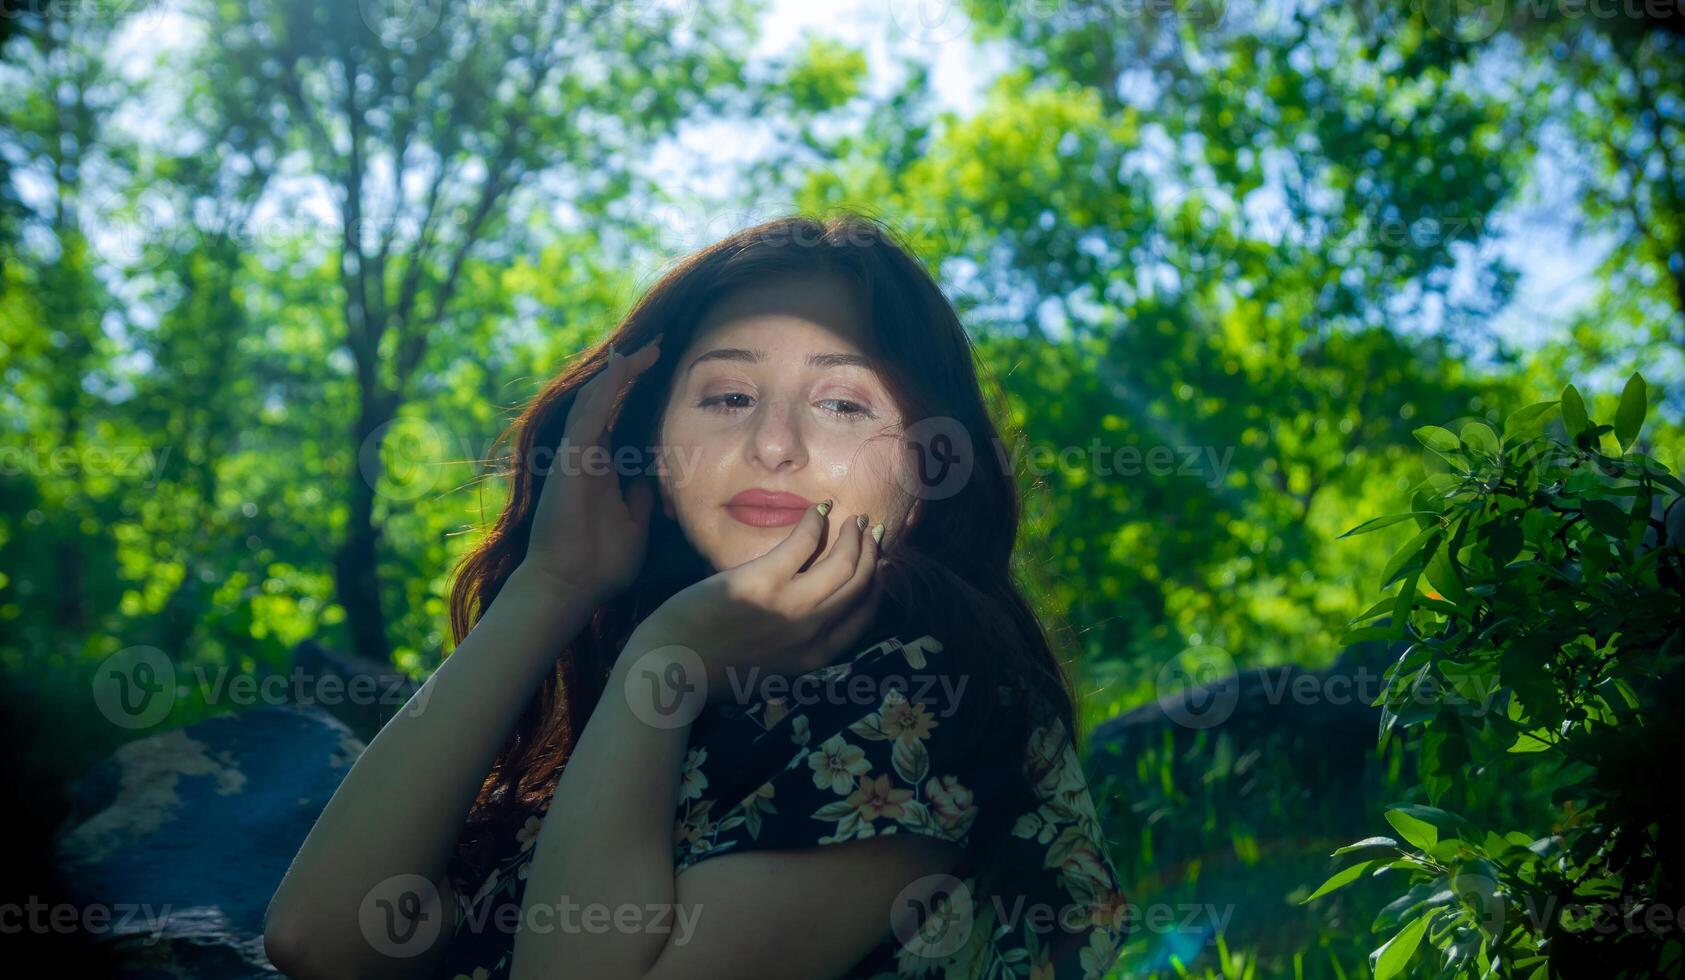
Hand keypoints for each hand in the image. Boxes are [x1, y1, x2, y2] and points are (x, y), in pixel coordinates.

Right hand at [520, 337, 662, 604]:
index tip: (662, 370)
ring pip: (595, 402)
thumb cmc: (601, 563)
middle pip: (607, 402)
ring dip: (619, 374)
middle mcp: (585, 455)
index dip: (637, 393)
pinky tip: (623, 369)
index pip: (619, 419)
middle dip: (629, 374)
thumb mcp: (635, 523)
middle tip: (657, 347)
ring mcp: (573, 455)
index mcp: (600, 467)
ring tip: (644, 350)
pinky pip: (588, 417)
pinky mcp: (568, 460)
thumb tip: (656, 477)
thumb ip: (641, 497)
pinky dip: (606, 391)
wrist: (571, 587)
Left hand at [624, 502, 883, 704]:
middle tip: (872, 532)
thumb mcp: (768, 673)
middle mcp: (812, 634)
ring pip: (843, 563)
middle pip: (859, 586)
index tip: (877, 565)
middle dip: (872, 554)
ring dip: (853, 536)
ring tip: (853, 519)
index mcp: (814, 659)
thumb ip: (794, 651)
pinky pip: (804, 543)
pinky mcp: (764, 581)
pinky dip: (816, 522)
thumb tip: (809, 624)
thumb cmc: (712, 671)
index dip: (876, 586)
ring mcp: (791, 607)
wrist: (671, 667)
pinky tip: (817, 510)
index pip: (863, 618)